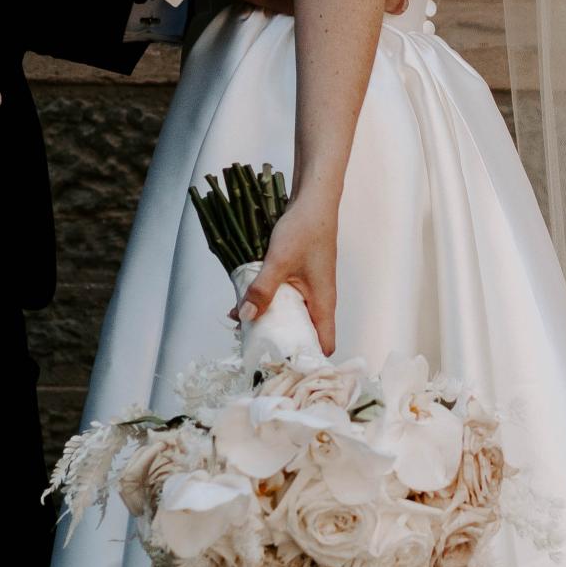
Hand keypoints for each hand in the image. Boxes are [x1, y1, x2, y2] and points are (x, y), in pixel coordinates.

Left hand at [231, 198, 338, 356]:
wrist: (312, 200)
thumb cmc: (305, 229)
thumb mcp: (279, 261)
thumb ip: (263, 290)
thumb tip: (247, 317)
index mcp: (323, 303)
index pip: (322, 344)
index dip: (305, 359)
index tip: (281, 366)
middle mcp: (318, 300)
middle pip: (302, 333)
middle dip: (279, 342)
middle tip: (252, 349)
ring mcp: (309, 288)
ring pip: (289, 314)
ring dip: (269, 320)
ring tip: (242, 326)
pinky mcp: (299, 277)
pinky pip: (283, 298)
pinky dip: (267, 302)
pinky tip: (245, 301)